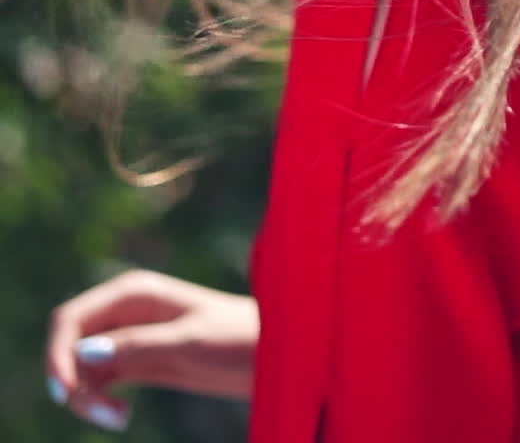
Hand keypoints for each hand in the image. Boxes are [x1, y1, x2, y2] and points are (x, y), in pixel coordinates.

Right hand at [46, 268, 258, 429]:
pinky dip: (97, 401)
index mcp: (135, 291)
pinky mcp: (137, 361)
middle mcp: (127, 309)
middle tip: (105, 414)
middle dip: (71, 381)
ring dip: (84, 398)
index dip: (57, 355)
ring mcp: (130, 336)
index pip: (70, 319)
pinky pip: (97, 381)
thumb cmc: (239, 338)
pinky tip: (121, 416)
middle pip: (68, 345)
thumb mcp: (190, 343)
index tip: (67, 394)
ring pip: (79, 367)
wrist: (272, 351)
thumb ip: (138, 346)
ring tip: (118, 418)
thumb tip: (83, 351)